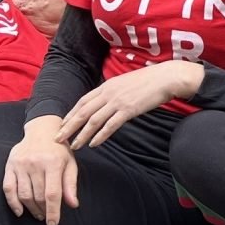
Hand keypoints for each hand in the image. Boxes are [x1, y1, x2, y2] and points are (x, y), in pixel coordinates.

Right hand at [3, 116, 78, 224]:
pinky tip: (20, 211)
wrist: (42, 130)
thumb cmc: (59, 149)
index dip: (53, 212)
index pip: (52, 193)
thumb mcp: (70, 163)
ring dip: (30, 209)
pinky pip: (8, 188)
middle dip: (43, 211)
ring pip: (23, 195)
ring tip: (38, 214)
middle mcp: (36, 164)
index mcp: (53, 163)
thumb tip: (73, 205)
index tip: (53, 224)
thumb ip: (70, 184)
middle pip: (37, 196)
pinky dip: (13, 203)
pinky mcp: (9, 165)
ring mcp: (21, 164)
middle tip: (46, 216)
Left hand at [55, 61, 202, 148]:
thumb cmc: (149, 80)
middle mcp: (108, 93)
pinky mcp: (129, 110)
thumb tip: (107, 102)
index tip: (62, 124)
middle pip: (83, 112)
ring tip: (74, 146)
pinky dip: (100, 135)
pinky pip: (110, 125)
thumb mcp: (126, 83)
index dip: (70, 114)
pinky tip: (94, 144)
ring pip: (93, 121)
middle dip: (69, 126)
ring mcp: (118, 101)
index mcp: (107, 86)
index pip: (82, 101)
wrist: (166, 77)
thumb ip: (114, 92)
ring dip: (81, 135)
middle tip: (58, 139)